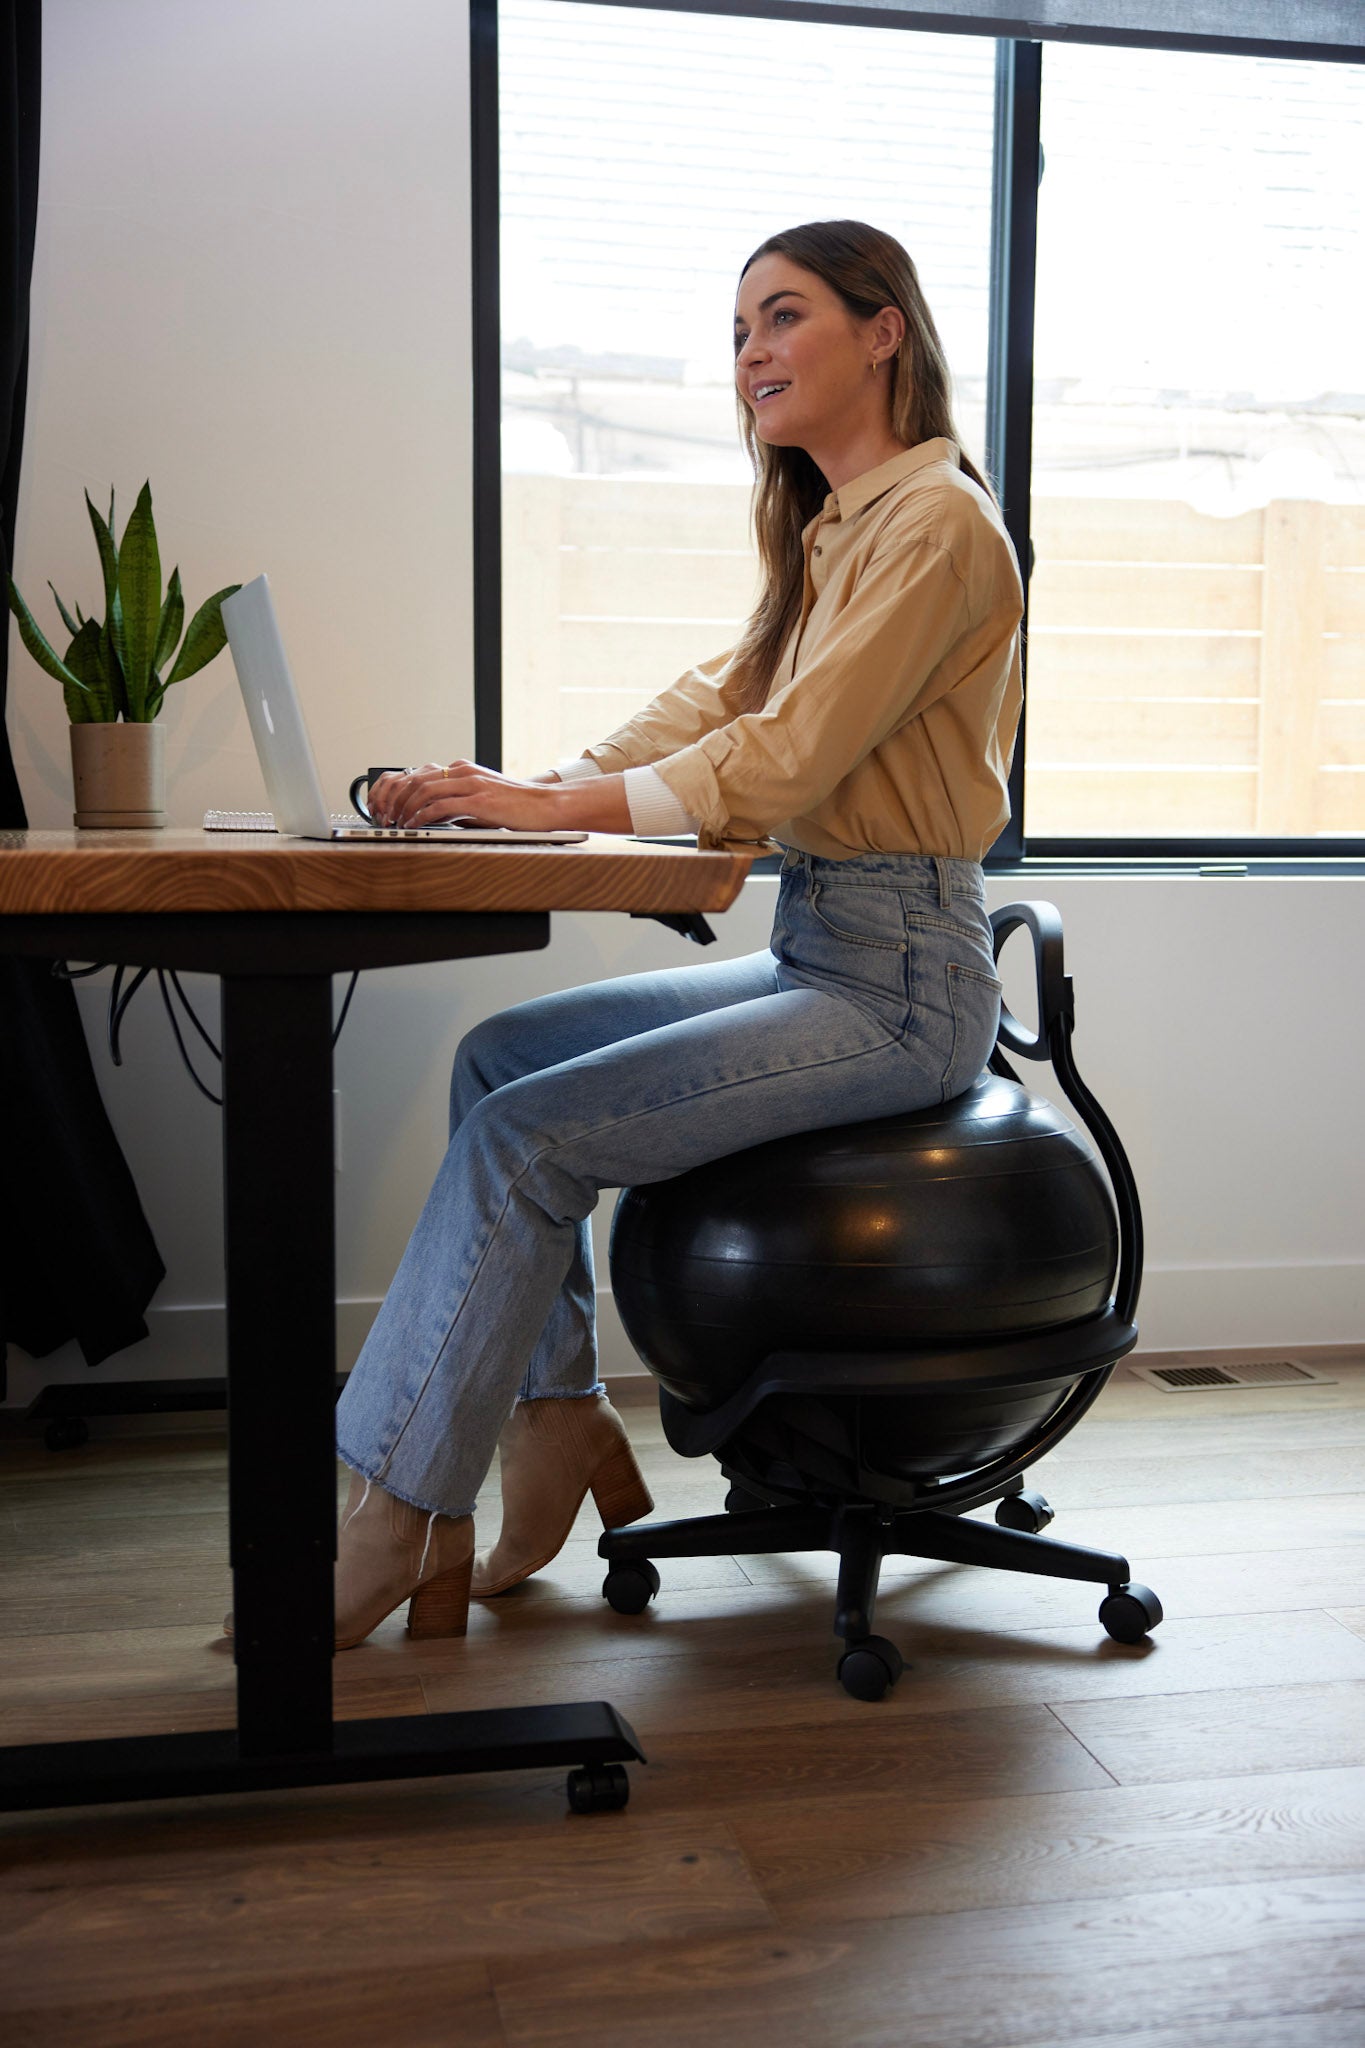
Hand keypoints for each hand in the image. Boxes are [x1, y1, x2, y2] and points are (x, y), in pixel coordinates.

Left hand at [367, 760, 561, 829]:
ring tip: (397, 824)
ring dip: (404, 808)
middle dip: (395, 800)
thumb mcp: (481, 799)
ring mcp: (470, 784)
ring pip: (423, 790)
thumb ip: (456, 802)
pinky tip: (415, 826)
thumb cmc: (516, 806)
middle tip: (387, 818)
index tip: (390, 808)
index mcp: (462, 769)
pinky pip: (439, 806)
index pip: (420, 774)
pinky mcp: (478, 800)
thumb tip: (431, 815)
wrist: (545, 805)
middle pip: (415, 779)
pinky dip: (422, 816)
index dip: (399, 791)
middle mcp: (463, 772)